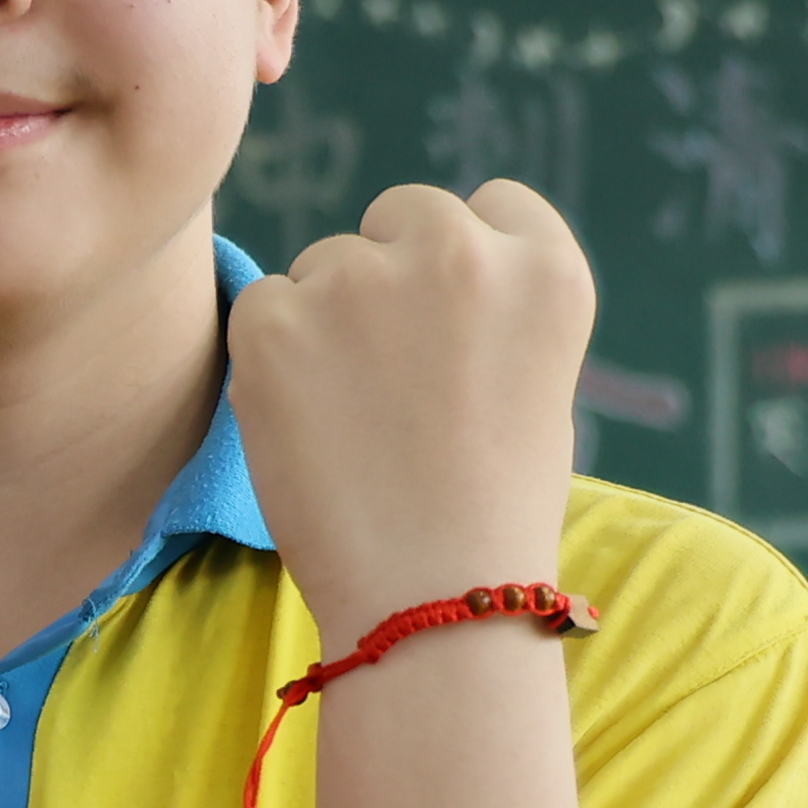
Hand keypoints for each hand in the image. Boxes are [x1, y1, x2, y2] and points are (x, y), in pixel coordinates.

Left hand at [221, 179, 594, 637]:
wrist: (433, 600)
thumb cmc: (490, 513)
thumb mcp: (535, 384)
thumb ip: (489, 306)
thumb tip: (413, 265)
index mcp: (547, 269)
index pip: (493, 207)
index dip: (465, 265)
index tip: (454, 327)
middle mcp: (460, 251)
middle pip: (403, 215)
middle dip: (390, 273)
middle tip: (392, 378)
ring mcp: (362, 277)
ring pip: (325, 263)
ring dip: (327, 319)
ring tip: (357, 422)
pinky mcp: (275, 318)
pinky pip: (261, 307)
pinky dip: (270, 359)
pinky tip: (309, 428)